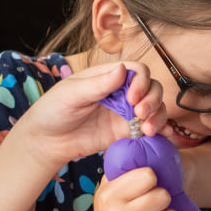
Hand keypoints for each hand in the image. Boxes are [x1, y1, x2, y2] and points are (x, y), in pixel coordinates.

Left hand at [13, 61, 167, 169]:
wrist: (47, 141)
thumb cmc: (53, 110)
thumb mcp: (72, 93)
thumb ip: (98, 84)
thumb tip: (122, 69)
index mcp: (109, 76)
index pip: (138, 71)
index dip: (141, 82)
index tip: (132, 98)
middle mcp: (122, 92)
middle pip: (152, 88)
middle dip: (153, 100)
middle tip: (140, 114)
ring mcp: (126, 112)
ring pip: (155, 108)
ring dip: (158, 116)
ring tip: (148, 130)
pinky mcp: (127, 132)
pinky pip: (150, 128)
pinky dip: (161, 130)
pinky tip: (163, 135)